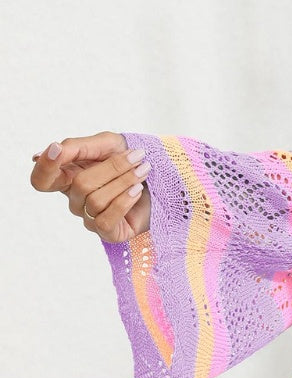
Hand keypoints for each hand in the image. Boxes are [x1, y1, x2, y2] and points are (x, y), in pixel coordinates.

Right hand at [30, 131, 152, 241]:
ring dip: (125, 181)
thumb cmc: (131, 160)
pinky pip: (106, 220)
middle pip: (80, 185)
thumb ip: (77, 146)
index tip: (58, 149)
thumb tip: (46, 152)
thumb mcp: (106, 144)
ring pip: (95, 200)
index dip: (44, 166)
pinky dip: (125, 201)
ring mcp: (90, 217)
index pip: (41, 180)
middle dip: (114, 167)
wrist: (165, 176)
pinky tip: (138, 191)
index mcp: (69, 177)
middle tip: (138, 156)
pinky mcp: (108, 233)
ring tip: (144, 171)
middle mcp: (75, 199)